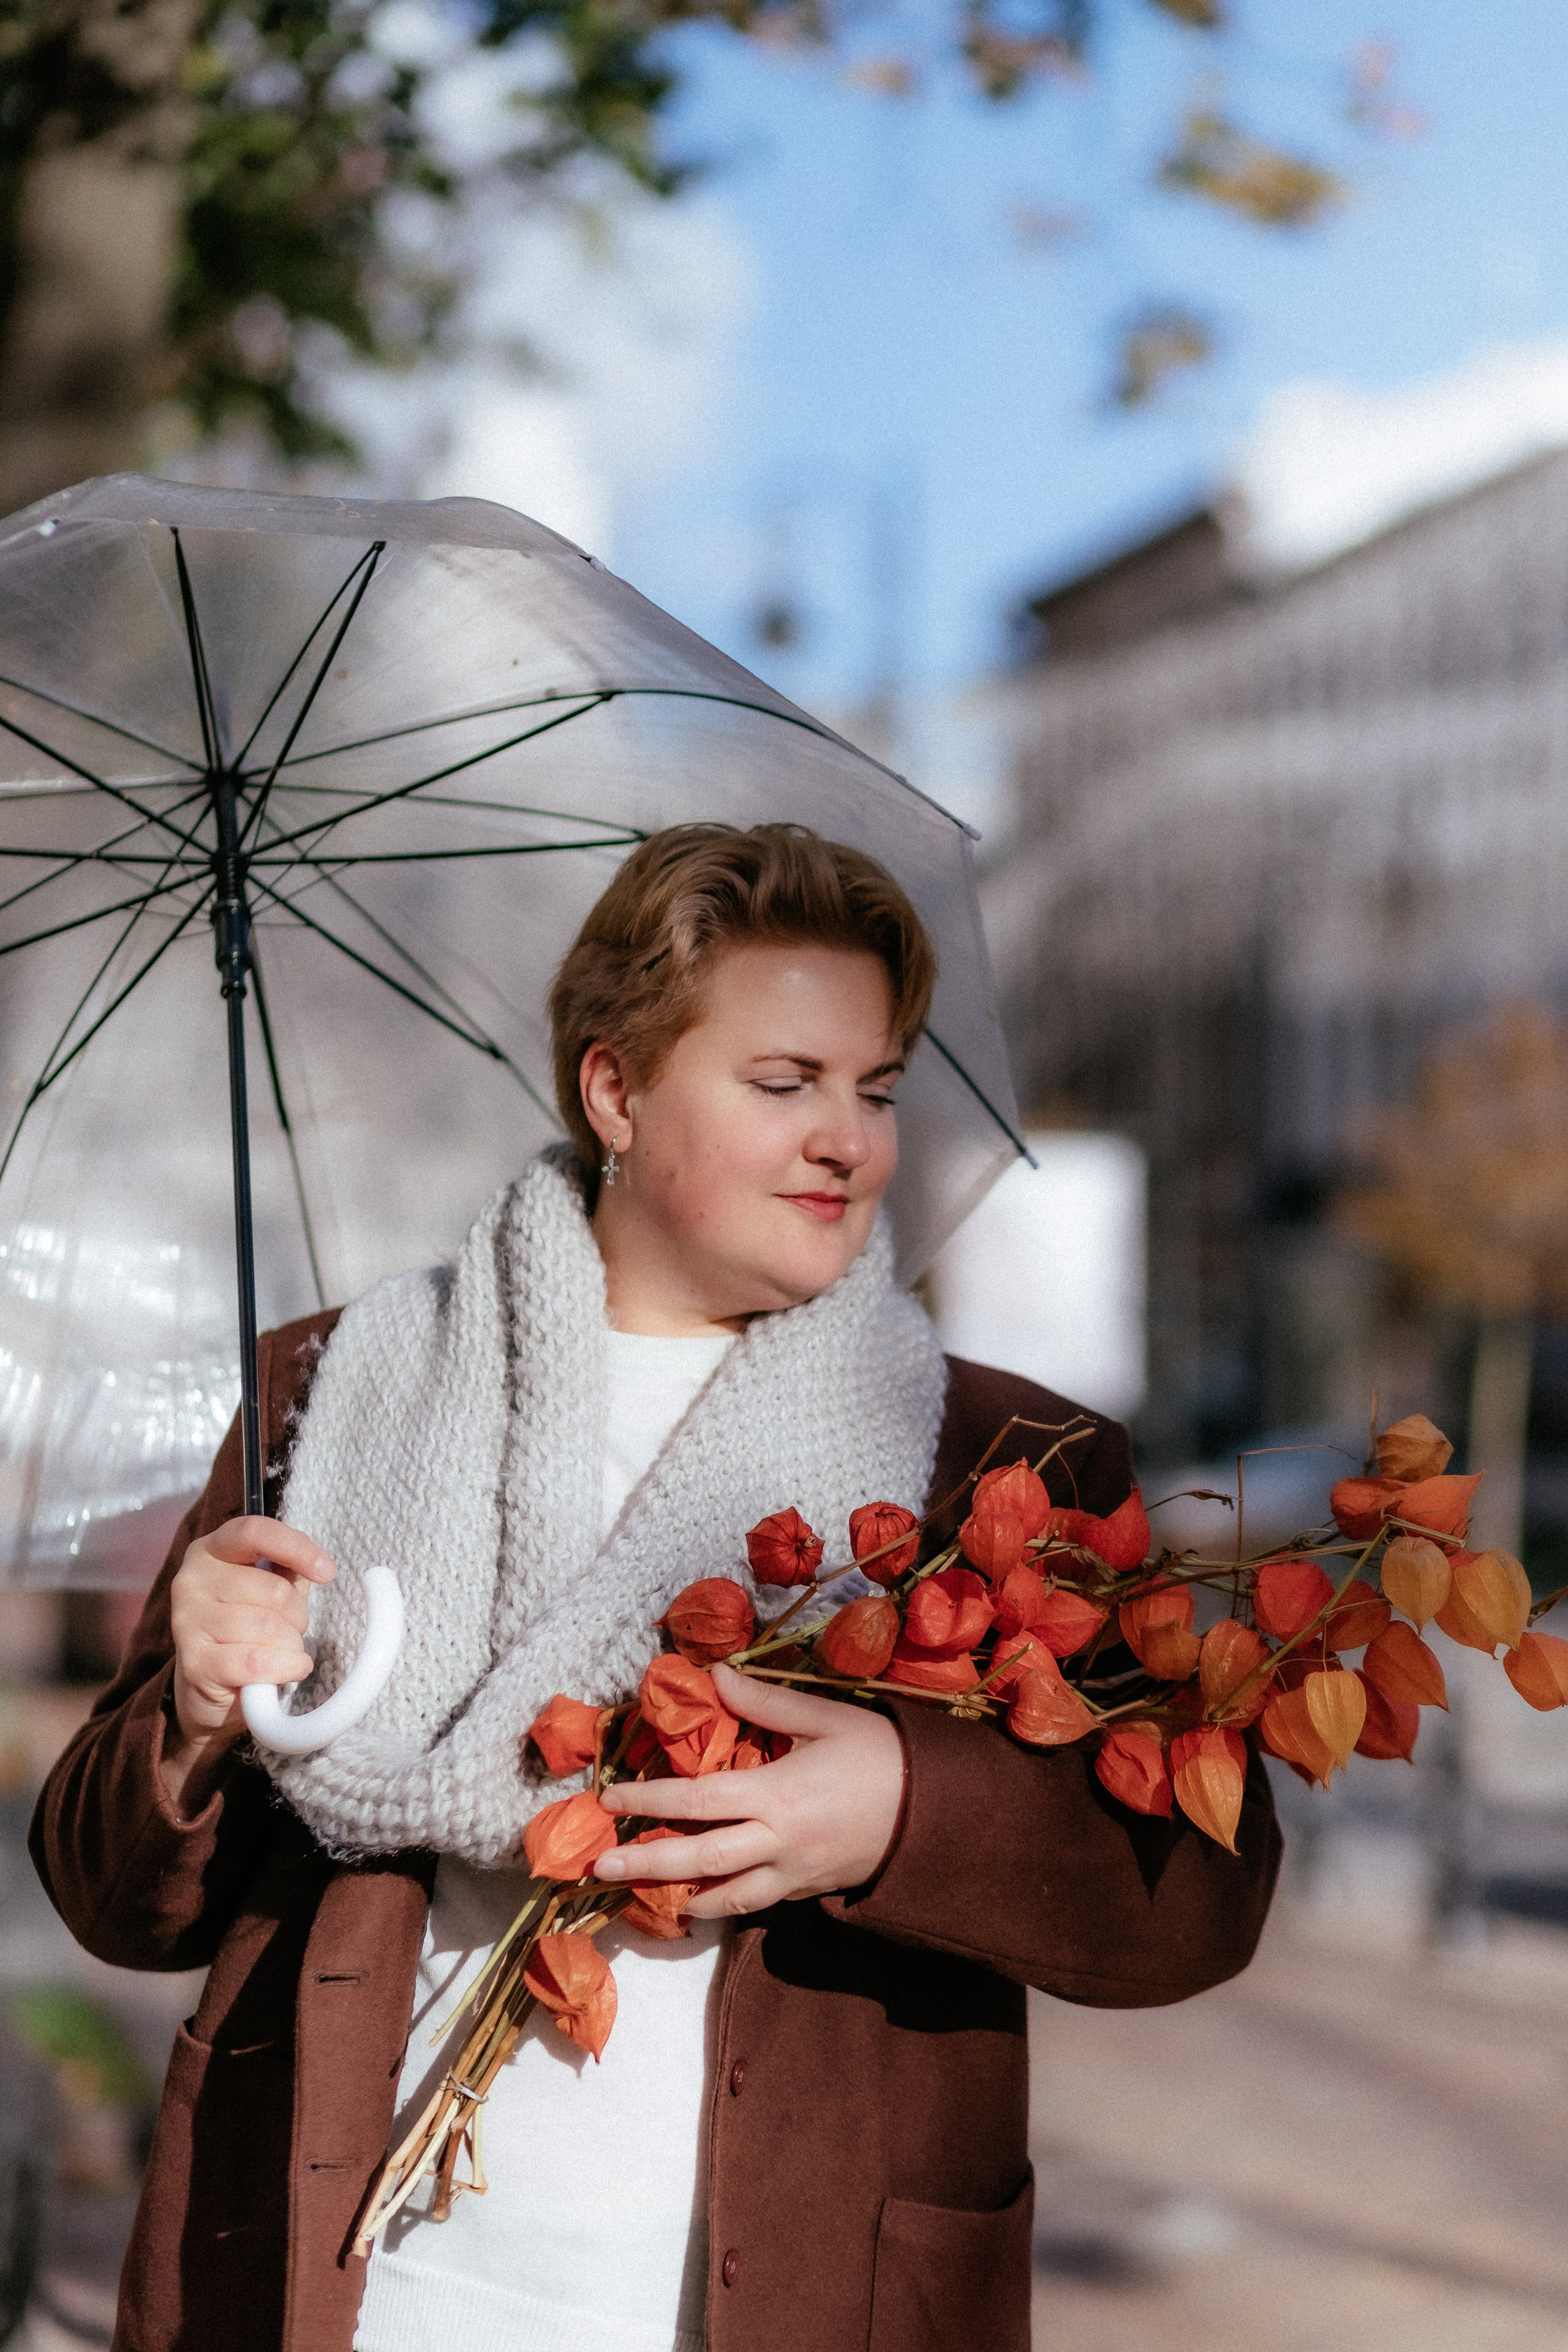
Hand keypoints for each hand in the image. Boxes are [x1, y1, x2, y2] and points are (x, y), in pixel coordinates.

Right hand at [163, 1516, 336, 1811]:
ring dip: (290, 1646)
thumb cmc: (247, 1631)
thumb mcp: (270, 1591)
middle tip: (289, 1631)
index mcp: (210, 1551)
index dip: (296, 1547)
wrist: (210, 1691)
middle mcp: (191, 1581)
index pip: (255, 1532)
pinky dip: (284, 1668)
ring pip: (268, 1628)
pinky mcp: (194, 1663)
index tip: (327, 1571)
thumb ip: (289, 1570)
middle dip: (297, 1616)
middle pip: (272, 1590)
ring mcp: (187, 1622)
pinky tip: (285, 1669)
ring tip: (280, 1652)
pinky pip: (258, 1661)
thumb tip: (321, 1567)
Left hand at [594, 1664, 906, 1917]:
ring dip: (681, 1896)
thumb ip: (764, 1703)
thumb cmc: (883, 1755)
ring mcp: (794, 1874)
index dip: (649, 1802)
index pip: (697, 1801)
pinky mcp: (810, 1890)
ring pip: (727, 1897)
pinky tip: (704, 1899)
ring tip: (646, 1898)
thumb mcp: (825, 1718)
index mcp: (777, 1794)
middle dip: (646, 1866)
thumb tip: (712, 1676)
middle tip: (599, 1870)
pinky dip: (725, 1904)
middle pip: (700, 1859)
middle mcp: (778, 1842)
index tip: (609, 1801)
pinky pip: (758, 1903)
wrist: (941, 1812)